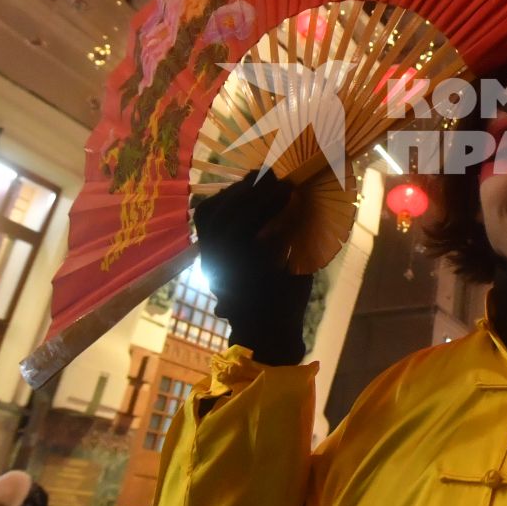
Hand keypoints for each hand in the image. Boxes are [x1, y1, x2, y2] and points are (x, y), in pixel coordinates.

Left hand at [192, 174, 315, 366]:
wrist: (260, 330)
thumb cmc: (285, 303)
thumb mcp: (297, 272)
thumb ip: (294, 238)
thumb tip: (299, 201)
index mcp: (241, 271)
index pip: (243, 227)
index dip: (265, 203)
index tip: (289, 187)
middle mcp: (217, 263)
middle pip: (222, 217)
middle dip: (249, 192)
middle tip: (274, 175)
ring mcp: (208, 257)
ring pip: (209, 215)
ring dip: (233, 193)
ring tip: (257, 179)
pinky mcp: (207, 252)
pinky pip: (208, 220)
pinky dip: (224, 202)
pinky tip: (244, 194)